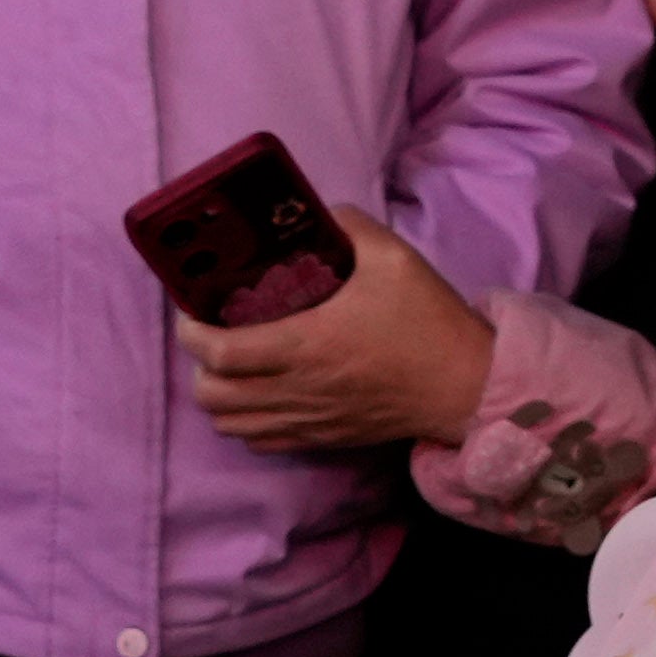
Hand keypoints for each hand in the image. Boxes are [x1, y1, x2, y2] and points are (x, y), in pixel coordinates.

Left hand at [178, 215, 488, 453]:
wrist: (465, 384)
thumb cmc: (427, 321)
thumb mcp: (392, 256)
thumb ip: (347, 225)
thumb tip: (315, 214)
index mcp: (306, 344)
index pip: (220, 353)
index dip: (191, 333)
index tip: (191, 311)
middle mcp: (298, 389)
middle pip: (213, 396)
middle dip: (199, 366)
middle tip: (212, 335)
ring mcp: (308, 420)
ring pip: (231, 425)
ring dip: (219, 396)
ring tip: (231, 367)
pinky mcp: (322, 438)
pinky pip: (261, 442)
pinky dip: (246, 422)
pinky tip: (259, 395)